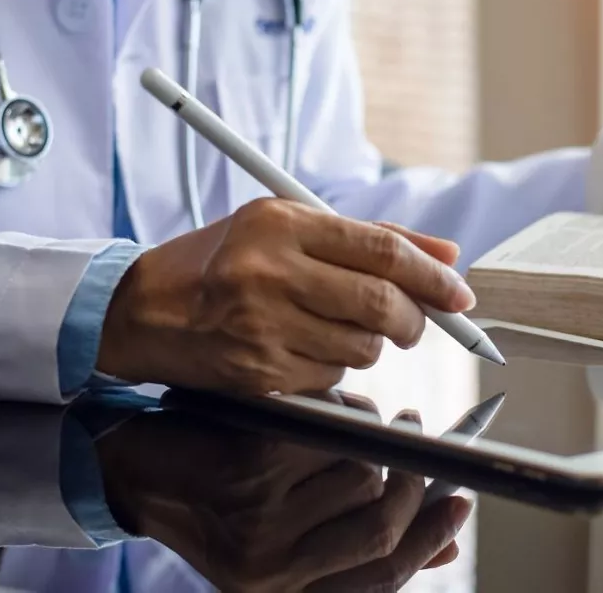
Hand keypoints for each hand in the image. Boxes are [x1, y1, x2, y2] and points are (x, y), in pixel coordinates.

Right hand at [95, 198, 470, 393]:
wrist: (143, 310)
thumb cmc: (221, 260)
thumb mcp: (286, 225)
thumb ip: (369, 236)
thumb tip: (447, 254)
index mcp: (281, 224)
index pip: (381, 251)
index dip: (432, 276)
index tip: (459, 294)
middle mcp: (270, 273)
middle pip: (381, 303)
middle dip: (415, 320)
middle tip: (415, 323)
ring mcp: (262, 327)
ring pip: (362, 349)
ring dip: (371, 345)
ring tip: (339, 327)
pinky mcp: (257, 373)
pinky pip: (330, 378)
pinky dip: (333, 368)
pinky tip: (302, 348)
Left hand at [96, 402, 469, 592]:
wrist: (124, 469)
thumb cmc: (209, 496)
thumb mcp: (282, 536)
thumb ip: (355, 541)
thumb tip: (444, 549)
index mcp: (284, 592)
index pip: (379, 578)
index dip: (429, 542)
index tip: (461, 506)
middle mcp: (272, 570)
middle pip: (378, 530)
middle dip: (408, 482)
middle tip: (413, 437)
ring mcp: (258, 520)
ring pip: (356, 476)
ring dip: (366, 437)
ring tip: (352, 416)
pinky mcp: (247, 468)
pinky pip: (324, 436)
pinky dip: (334, 413)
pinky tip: (323, 404)